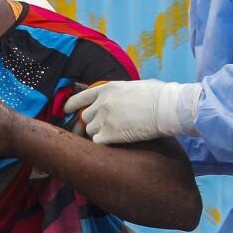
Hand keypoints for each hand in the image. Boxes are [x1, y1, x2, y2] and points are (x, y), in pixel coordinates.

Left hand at [63, 79, 201, 144]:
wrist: (166, 108)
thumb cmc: (158, 96)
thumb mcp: (133, 86)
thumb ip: (120, 94)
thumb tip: (121, 98)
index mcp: (107, 89)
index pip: (80, 97)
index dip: (71, 105)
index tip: (66, 111)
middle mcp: (101, 103)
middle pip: (84, 117)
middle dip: (87, 124)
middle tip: (90, 132)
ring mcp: (104, 119)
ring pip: (89, 131)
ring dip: (96, 135)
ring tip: (108, 138)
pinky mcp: (109, 135)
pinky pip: (96, 143)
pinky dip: (101, 145)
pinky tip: (109, 146)